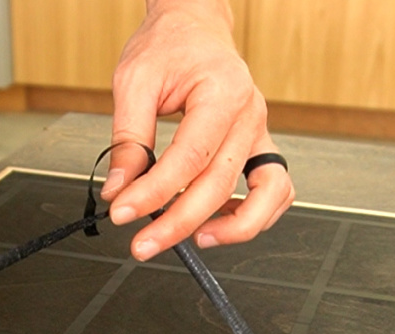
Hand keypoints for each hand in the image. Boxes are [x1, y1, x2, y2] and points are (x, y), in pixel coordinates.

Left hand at [102, 1, 294, 260]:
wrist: (195, 27)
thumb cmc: (169, 47)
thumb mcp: (134, 81)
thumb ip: (128, 137)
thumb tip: (119, 188)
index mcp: (222, 93)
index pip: (189, 158)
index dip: (154, 193)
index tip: (123, 212)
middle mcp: (249, 116)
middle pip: (220, 185)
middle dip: (179, 223)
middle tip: (143, 245)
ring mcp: (260, 133)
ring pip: (266, 195)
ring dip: (233, 228)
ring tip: (194, 240)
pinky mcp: (259, 147)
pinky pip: (275, 191)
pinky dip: (254, 215)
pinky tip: (218, 224)